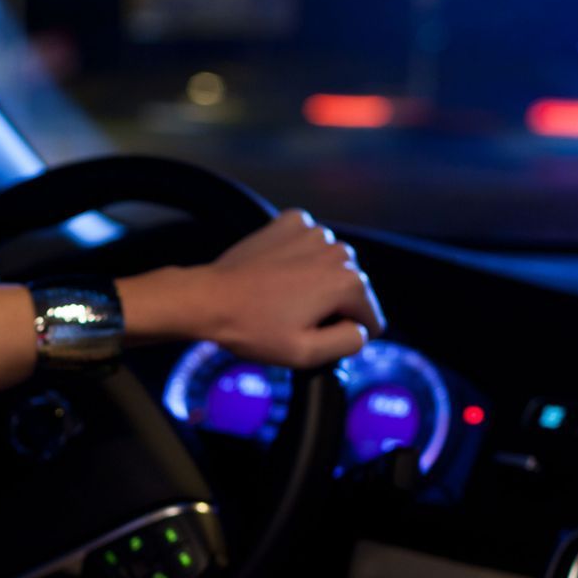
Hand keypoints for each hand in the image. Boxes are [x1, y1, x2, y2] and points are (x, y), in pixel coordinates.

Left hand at [121, 209, 386, 367]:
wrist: (208, 299)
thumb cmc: (251, 327)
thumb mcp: (305, 354)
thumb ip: (348, 343)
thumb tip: (361, 331)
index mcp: (348, 283)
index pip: (370, 319)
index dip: (345, 334)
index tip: (314, 335)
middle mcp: (337, 251)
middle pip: (351, 290)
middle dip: (330, 307)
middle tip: (292, 319)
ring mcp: (313, 232)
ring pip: (331, 266)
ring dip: (314, 281)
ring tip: (281, 298)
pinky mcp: (290, 223)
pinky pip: (309, 243)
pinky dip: (298, 257)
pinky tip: (277, 273)